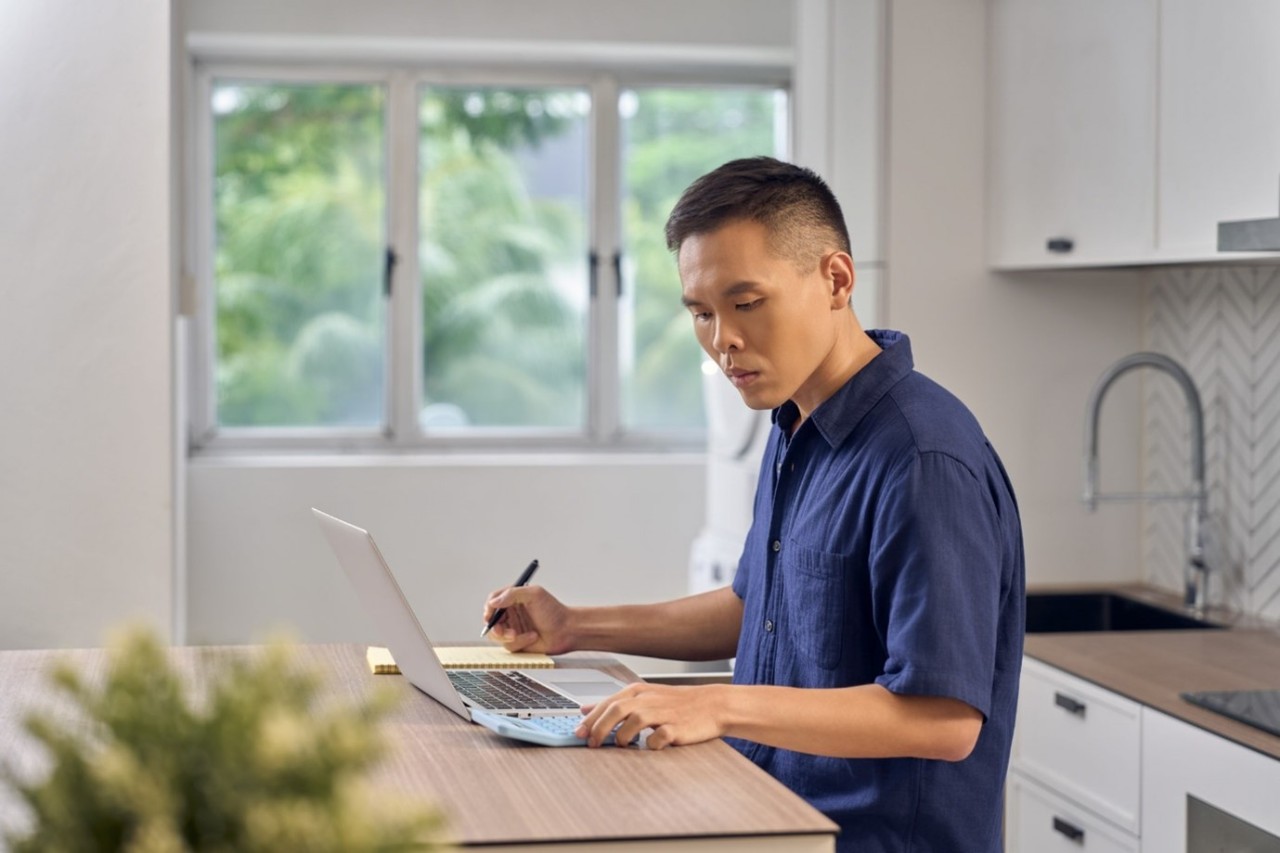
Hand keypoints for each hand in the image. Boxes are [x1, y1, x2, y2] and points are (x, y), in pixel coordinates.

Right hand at [481, 585, 574, 654]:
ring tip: (518, 634)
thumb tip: (493, 602)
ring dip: (507, 636)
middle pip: (491, 620)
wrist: (567, 630)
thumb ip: (512, 594)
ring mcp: (513, 628)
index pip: (493, 601)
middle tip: (501, 630)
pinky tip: (532, 637)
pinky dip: (520, 642)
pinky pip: (509, 645)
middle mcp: (511, 613)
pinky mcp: (517, 642)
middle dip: (495, 627)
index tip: (490, 614)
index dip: (489, 608)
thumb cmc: (554, 611)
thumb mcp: (534, 594)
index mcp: (513, 598)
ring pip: (497, 635)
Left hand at [575, 682, 728, 749]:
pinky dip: (650, 744)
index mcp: (638, 691)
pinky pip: (657, 738)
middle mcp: (648, 700)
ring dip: (623, 737)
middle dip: (599, 729)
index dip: (590, 720)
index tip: (578, 734)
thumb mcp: (644, 697)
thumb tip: (585, 710)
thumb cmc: (677, 703)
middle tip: (592, 744)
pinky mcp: (676, 728)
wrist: (712, 705)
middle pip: (616, 711)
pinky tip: (649, 747)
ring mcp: (662, 713)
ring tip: (623, 745)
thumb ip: (614, 703)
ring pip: (633, 722)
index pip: (607, 703)